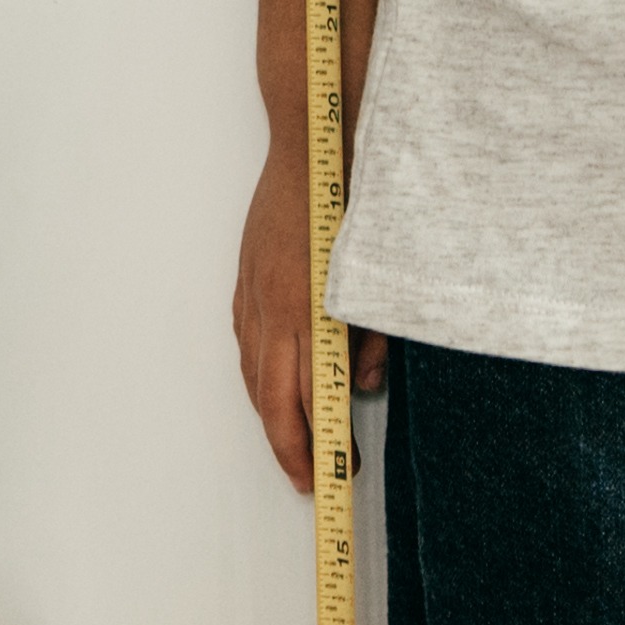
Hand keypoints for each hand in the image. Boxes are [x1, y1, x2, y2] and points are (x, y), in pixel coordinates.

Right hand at [229, 147, 344, 495]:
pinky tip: (269, 389)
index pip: (303, 399)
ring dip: (270, 415)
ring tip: (292, 446)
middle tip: (310, 481)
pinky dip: (257, 374)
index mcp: (305, 309)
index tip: (335, 473)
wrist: (312, 143)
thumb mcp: (379, 273)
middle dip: (290, 446)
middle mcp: (271, 307)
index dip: (316, 445)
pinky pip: (246, 342)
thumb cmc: (352, 201)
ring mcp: (252, 292)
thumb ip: (373, 334)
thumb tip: (364, 383)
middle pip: (270, 397)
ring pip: (252, 372)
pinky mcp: (246, 278)